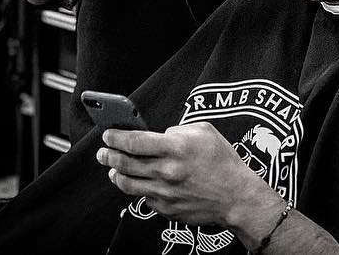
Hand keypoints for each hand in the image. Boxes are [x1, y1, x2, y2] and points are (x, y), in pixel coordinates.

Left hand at [97, 123, 276, 227]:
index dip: (116, 138)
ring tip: (112, 168)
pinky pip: (143, 197)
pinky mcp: (165, 208)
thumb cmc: (223, 161)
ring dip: (115, 173)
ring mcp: (164, 192)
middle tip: (103, 151)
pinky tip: (136, 182)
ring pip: (127, 183)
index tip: (108, 135)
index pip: (134, 141)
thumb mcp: (204, 131)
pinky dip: (136, 188)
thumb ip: (177, 129)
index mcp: (176, 148)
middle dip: (108, 155)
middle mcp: (167, 171)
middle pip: (125, 163)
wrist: (236, 196)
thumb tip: (159, 135)